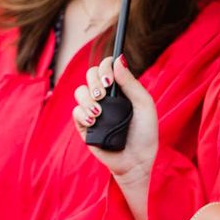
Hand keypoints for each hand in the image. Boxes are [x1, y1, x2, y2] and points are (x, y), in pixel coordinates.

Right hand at [73, 56, 158, 219]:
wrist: (137, 161)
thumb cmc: (145, 133)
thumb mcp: (144, 104)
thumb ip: (131, 82)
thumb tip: (118, 59)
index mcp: (120, 88)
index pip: (106, 67)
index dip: (105, 66)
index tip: (110, 78)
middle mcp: (105, 96)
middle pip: (90, 75)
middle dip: (95, 80)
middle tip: (104, 92)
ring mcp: (93, 110)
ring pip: (79, 91)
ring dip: (88, 98)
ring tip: (99, 111)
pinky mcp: (85, 126)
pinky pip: (75, 112)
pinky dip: (82, 113)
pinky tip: (93, 120)